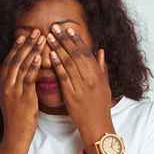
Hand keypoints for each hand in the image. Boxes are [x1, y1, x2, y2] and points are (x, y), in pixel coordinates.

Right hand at [0, 29, 45, 147]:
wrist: (15, 133)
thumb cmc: (14, 115)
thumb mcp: (4, 95)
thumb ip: (0, 78)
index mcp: (2, 83)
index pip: (9, 60)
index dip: (16, 47)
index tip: (24, 34)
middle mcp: (6, 85)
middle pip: (16, 59)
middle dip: (26, 44)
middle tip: (36, 31)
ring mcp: (14, 91)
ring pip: (22, 66)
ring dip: (32, 51)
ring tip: (41, 39)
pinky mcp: (24, 97)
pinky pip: (28, 79)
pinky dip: (33, 67)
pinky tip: (39, 57)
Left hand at [46, 24, 114, 144]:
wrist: (97, 125)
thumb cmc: (100, 106)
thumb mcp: (105, 85)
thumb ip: (102, 67)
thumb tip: (100, 51)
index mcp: (98, 74)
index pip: (86, 52)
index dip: (76, 39)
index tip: (68, 29)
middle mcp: (91, 78)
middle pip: (76, 54)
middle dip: (64, 39)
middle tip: (54, 28)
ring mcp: (81, 86)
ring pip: (68, 62)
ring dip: (58, 48)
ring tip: (49, 37)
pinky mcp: (72, 94)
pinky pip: (64, 76)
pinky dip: (57, 65)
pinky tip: (50, 55)